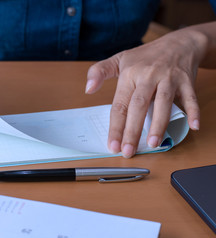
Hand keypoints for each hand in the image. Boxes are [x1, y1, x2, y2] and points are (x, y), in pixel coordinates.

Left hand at [85, 28, 206, 157]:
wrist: (178, 43)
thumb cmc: (146, 56)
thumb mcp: (119, 59)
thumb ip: (99, 71)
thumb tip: (88, 89)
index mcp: (130, 74)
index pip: (120, 104)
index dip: (116, 126)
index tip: (112, 144)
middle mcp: (148, 76)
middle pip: (139, 106)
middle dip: (133, 131)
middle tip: (128, 151)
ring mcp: (168, 78)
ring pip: (163, 102)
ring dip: (158, 124)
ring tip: (153, 144)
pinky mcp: (186, 81)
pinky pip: (190, 97)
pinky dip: (193, 111)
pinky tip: (193, 126)